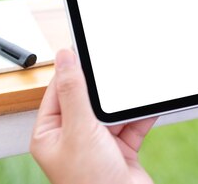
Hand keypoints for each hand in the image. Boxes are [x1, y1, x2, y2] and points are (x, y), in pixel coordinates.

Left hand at [31, 48, 156, 183]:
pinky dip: (140, 116)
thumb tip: (64, 58)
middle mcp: (72, 138)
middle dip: (103, 88)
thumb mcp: (80, 130)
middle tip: (113, 68)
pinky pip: (131, 124)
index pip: (58, 91)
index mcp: (50, 134)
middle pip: (87, 99)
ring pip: (111, 111)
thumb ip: (74, 92)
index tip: (83, 48)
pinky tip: (148, 104)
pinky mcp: (120, 149)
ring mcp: (97, 144)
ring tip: (133, 89)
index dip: (71, 69)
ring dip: (123, 103)